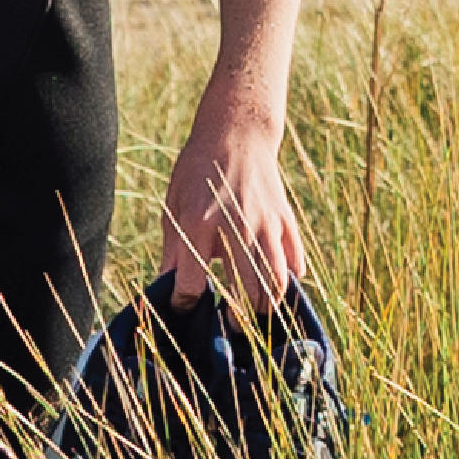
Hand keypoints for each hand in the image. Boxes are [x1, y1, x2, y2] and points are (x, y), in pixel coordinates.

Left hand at [154, 108, 305, 313]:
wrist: (236, 133)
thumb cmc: (197, 170)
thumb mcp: (174, 205)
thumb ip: (171, 248)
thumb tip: (165, 286)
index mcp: (198, 224)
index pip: (192, 284)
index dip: (184, 303)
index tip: (184, 306)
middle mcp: (234, 227)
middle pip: (243, 293)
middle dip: (235, 318)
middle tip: (230, 325)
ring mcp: (265, 224)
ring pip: (274, 283)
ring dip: (265, 306)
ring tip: (255, 314)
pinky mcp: (285, 220)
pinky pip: (294, 261)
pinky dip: (288, 281)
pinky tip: (276, 287)